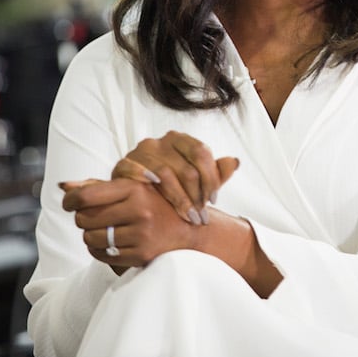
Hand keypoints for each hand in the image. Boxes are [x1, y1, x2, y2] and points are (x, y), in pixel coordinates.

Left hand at [60, 177, 195, 268]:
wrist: (190, 228)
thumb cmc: (154, 203)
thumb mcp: (132, 187)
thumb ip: (97, 185)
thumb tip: (62, 185)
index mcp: (134, 188)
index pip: (86, 195)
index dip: (70, 200)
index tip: (68, 203)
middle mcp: (139, 210)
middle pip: (84, 218)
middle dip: (82, 219)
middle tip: (90, 218)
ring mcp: (141, 234)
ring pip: (90, 238)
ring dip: (89, 236)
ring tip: (101, 231)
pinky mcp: (142, 254)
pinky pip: (103, 255)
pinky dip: (99, 250)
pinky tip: (109, 243)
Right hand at [111, 132, 239, 225]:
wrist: (137, 198)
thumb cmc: (171, 187)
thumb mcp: (196, 181)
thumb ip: (215, 172)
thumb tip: (235, 162)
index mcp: (180, 140)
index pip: (201, 152)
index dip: (210, 178)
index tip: (213, 200)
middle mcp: (160, 142)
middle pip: (185, 166)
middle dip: (196, 195)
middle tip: (200, 216)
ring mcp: (140, 151)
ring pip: (163, 172)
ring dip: (178, 198)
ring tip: (187, 216)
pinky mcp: (122, 164)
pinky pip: (131, 167)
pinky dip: (142, 176)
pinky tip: (153, 189)